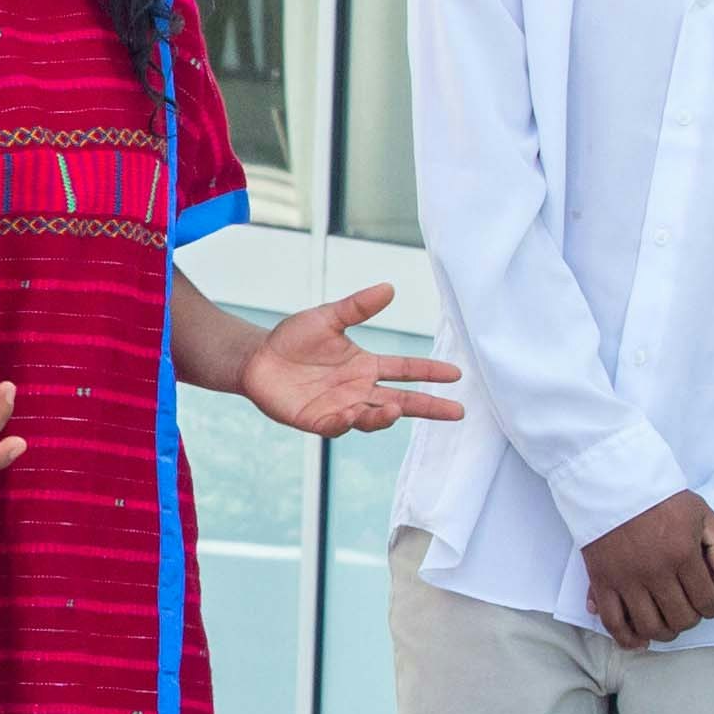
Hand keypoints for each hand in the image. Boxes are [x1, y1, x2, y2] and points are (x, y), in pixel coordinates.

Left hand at [235, 282, 464, 438]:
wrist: (257, 358)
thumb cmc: (293, 339)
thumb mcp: (328, 318)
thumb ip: (357, 307)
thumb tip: (389, 288)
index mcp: (365, 366)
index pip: (405, 370)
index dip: (429, 372)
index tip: (455, 374)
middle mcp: (359, 390)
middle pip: (401, 401)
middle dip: (428, 406)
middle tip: (455, 411)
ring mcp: (341, 407)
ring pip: (372, 417)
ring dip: (384, 416)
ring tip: (394, 408)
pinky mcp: (318, 420)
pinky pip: (337, 425)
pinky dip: (346, 422)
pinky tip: (351, 414)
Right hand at [579, 492, 713, 647]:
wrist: (611, 482)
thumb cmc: (659, 497)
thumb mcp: (701, 510)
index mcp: (682, 554)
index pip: (706, 601)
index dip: (712, 609)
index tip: (709, 604)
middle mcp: (655, 572)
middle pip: (680, 618)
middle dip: (690, 620)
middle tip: (688, 611)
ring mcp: (626, 579)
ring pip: (650, 626)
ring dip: (663, 632)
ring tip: (667, 624)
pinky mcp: (602, 581)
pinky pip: (613, 621)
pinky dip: (627, 638)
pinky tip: (638, 641)